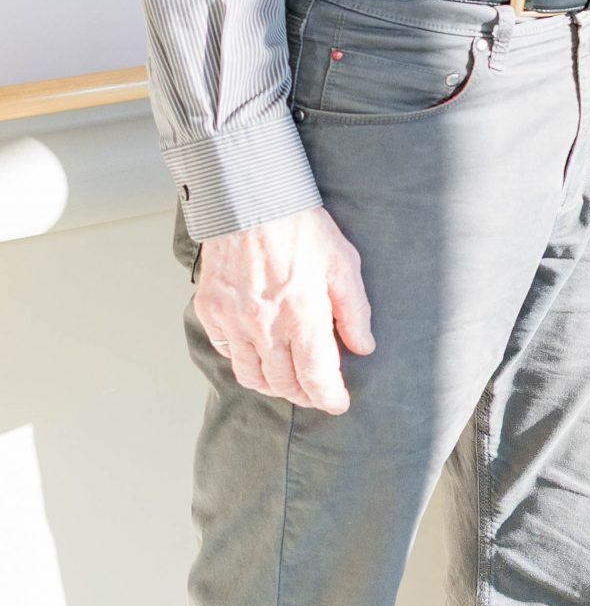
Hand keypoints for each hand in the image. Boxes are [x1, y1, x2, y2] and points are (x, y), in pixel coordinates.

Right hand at [193, 205, 372, 413]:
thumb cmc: (302, 228)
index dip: (329, 396)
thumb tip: (363, 346)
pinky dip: (245, 360)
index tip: (338, 403)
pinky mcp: (210, 313)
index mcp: (302, 315)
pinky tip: (260, 352)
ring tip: (289, 380)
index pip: (316, 376)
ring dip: (273, 384)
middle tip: (317, 392)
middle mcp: (264, 326)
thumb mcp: (343, 263)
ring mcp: (233, 322)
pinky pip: (228, 352)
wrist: (249, 201)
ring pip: (251, 375)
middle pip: (283, 383)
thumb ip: (354, 310)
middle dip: (303, 394)